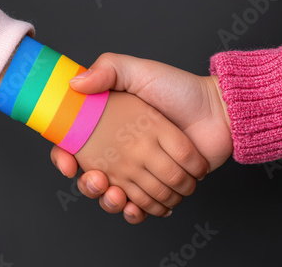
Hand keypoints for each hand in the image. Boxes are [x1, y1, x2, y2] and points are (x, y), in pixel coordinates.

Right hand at [52, 53, 232, 223]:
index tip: (69, 164)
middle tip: (99, 180)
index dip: (63, 159)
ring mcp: (139, 173)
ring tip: (120, 196)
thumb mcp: (140, 70)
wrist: (218, 112)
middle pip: (91, 180)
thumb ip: (108, 69)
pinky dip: (135, 213)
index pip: (73, 147)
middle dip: (88, 187)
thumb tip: (74, 82)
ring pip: (113, 198)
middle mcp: (120, 152)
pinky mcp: (160, 188)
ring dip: (110, 202)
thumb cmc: (179, 89)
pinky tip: (135, 208)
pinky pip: (140, 209)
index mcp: (108, 128)